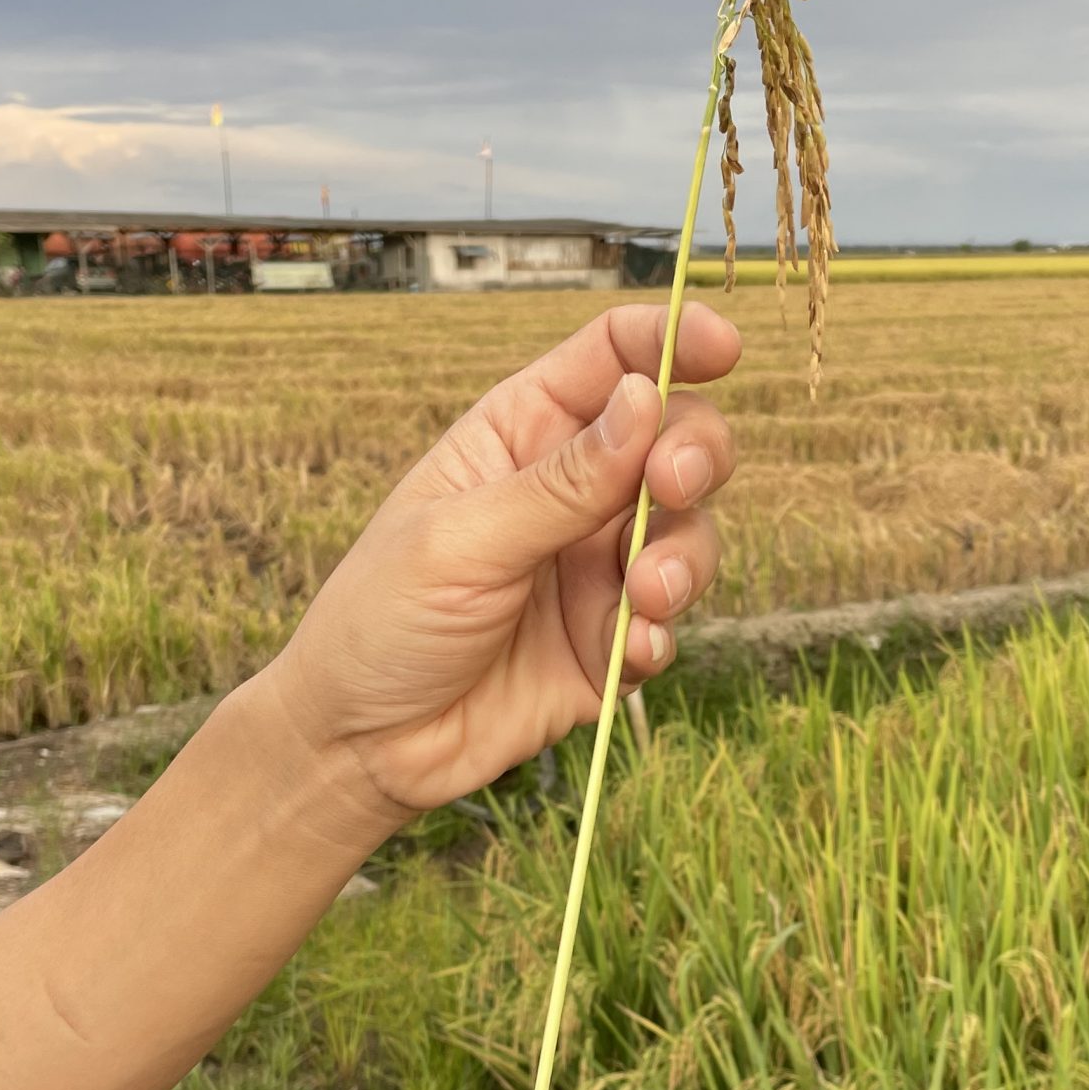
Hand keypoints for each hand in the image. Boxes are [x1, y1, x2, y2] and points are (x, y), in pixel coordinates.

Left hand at [265, 302, 739, 815]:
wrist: (364, 748)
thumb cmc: (383, 621)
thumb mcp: (463, 541)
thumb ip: (561, 481)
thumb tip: (647, 396)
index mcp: (520, 435)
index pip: (609, 360)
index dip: (671, 341)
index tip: (724, 347)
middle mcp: (570, 492)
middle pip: (675, 438)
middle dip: (693, 455)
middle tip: (670, 488)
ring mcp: (595, 567)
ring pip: (688, 533)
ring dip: (683, 557)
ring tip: (643, 598)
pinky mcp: (611, 643)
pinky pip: (670, 624)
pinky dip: (661, 634)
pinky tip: (629, 655)